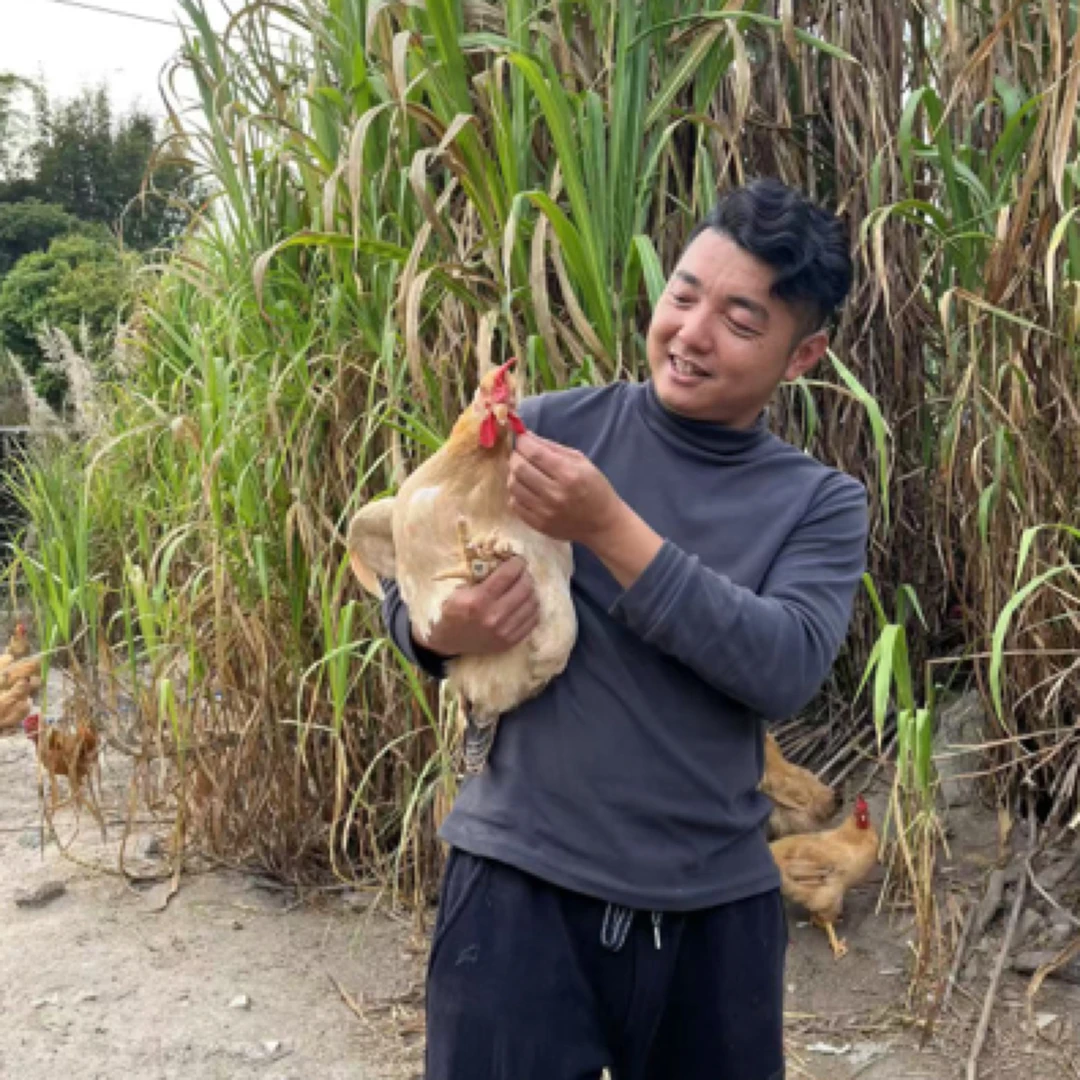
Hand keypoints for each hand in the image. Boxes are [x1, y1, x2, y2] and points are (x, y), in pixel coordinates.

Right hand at [415, 556, 538, 657]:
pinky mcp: (511, 641)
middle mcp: (494, 616)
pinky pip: (533, 620)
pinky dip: (532, 608)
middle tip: (523, 572)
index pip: (508, 575)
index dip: (517, 563)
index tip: (518, 560)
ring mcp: (505, 631)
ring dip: (531, 591)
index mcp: (478, 600)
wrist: (450, 641)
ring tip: (525, 587)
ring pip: (533, 603)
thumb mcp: (459, 590)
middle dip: (526, 575)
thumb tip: (503, 562)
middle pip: (525, 588)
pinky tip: (526, 603)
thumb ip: (480, 577)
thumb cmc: (454, 611)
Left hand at [508, 433, 622, 544]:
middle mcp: (555, 494)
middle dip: (516, 456)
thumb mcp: (581, 462)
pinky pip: (514, 504)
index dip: (522, 442)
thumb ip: (552, 448)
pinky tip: (526, 490)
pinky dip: (516, 493)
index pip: (535, 453)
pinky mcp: (538, 524)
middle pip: (519, 468)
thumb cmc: (595, 488)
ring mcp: (545, 512)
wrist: (603, 524)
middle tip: (520, 454)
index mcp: (569, 474)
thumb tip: (526, 436)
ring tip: (523, 472)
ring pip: (513, 486)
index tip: (520, 438)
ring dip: (514, 474)